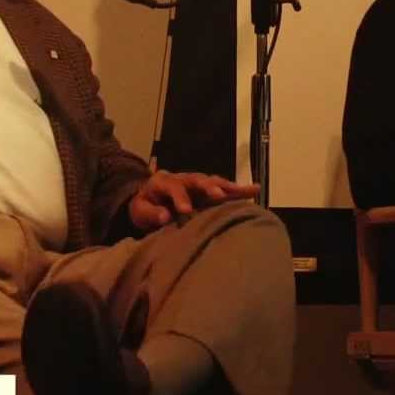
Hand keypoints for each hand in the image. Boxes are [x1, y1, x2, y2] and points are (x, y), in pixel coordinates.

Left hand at [127, 170, 260, 230]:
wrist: (148, 201)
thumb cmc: (144, 208)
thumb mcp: (140, 212)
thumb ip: (151, 214)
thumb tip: (166, 217)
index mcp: (163, 182)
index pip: (173, 186)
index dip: (180, 197)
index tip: (185, 211)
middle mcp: (183, 178)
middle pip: (197, 179)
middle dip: (208, 187)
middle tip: (218, 195)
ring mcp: (196, 183)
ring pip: (213, 182)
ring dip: (229, 187)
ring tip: (248, 191)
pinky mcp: (207, 190)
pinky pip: (224, 188)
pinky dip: (238, 190)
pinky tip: (255, 190)